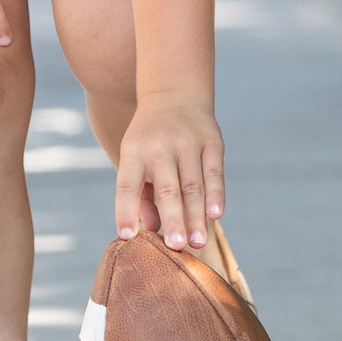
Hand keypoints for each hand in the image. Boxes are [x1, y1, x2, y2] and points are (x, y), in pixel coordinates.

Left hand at [114, 97, 224, 253]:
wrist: (173, 93)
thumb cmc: (148, 140)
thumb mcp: (134, 158)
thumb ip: (139, 195)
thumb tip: (148, 229)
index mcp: (134, 151)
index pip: (127, 184)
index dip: (125, 210)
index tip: (126, 236)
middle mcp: (160, 146)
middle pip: (167, 189)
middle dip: (172, 219)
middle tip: (175, 247)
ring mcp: (188, 142)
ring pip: (193, 185)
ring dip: (195, 216)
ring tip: (196, 243)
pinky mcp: (212, 141)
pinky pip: (214, 172)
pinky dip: (216, 194)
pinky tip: (216, 215)